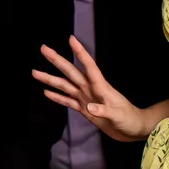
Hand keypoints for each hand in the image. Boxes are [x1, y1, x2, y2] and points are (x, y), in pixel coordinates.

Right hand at [33, 37, 157, 140]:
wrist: (133, 129)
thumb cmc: (130, 119)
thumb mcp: (119, 116)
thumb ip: (105, 110)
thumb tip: (89, 106)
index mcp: (101, 87)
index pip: (89, 66)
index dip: (80, 53)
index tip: (71, 39)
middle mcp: (91, 89)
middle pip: (71, 72)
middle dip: (57, 60)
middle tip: (44, 49)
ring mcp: (86, 98)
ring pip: (65, 86)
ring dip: (51, 79)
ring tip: (36, 72)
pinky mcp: (84, 110)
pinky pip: (68, 102)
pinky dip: (57, 97)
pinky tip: (46, 92)